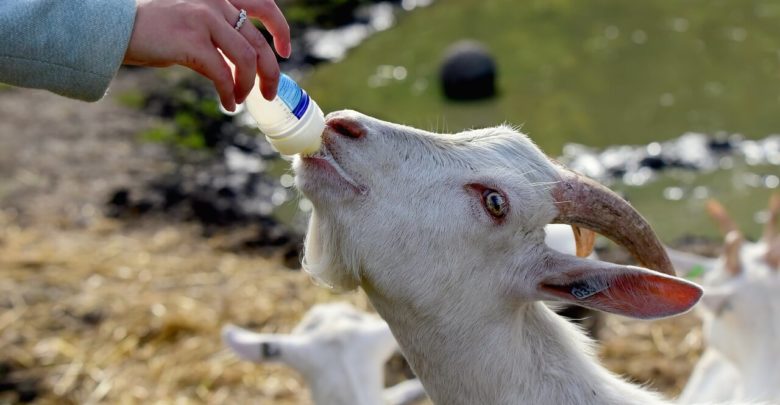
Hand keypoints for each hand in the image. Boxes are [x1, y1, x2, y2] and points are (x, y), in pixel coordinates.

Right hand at [123, 0, 290, 110]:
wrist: (114, 28)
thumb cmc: (152, 29)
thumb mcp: (192, 19)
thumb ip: (218, 30)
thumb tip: (245, 62)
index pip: (263, 5)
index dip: (280, 30)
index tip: (284, 52)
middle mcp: (214, 0)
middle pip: (258, 42)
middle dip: (270, 72)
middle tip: (270, 93)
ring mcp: (204, 19)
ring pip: (246, 59)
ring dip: (248, 86)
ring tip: (240, 100)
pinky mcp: (192, 41)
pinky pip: (224, 74)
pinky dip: (230, 93)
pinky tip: (227, 103)